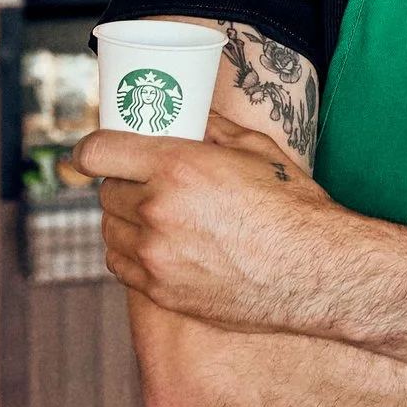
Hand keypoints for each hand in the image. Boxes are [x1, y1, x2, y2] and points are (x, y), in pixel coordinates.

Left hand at [73, 113, 355, 335]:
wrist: (314, 271)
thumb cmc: (292, 207)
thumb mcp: (257, 150)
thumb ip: (213, 129)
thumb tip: (190, 115)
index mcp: (177, 167)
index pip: (98, 153)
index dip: (92, 151)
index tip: (97, 154)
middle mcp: (157, 211)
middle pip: (106, 192)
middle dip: (124, 183)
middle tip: (149, 183)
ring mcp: (155, 256)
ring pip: (110, 229)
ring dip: (126, 219)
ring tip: (159, 216)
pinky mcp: (160, 291)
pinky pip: (120, 264)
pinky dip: (131, 252)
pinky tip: (158, 246)